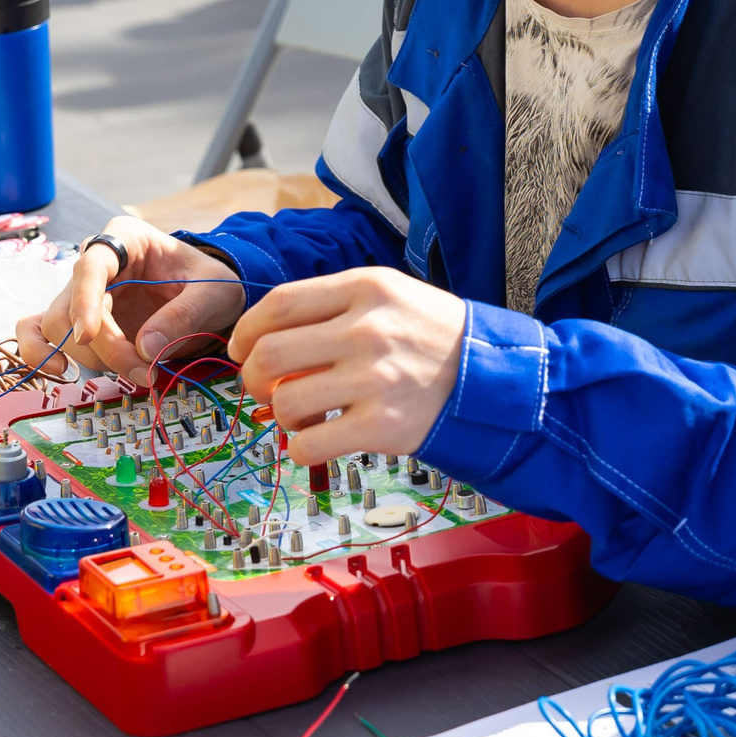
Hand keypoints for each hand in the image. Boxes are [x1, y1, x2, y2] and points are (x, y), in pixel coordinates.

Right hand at [13, 218, 244, 381]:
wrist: (210, 297)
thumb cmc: (210, 283)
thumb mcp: (215, 292)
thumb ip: (184, 315)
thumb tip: (144, 349)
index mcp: (127, 238)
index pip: (90, 265)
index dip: (84, 301)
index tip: (89, 335)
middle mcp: (97, 261)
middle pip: (71, 305)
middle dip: (104, 347)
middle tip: (144, 372)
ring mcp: (84, 292)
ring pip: (55, 326)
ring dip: (90, 358)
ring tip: (137, 373)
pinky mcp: (79, 320)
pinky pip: (39, 332)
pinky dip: (40, 353)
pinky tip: (61, 372)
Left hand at [229, 268, 468, 465]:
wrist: (493, 373)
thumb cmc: (432, 334)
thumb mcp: (389, 294)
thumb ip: (332, 306)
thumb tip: (265, 340)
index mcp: (365, 288)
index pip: (279, 304)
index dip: (247, 329)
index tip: (242, 348)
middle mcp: (367, 330)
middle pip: (270, 353)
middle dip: (253, 377)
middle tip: (263, 387)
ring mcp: (374, 379)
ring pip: (286, 402)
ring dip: (280, 414)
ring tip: (301, 415)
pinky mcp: (382, 425)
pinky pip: (310, 444)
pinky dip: (300, 448)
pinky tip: (316, 440)